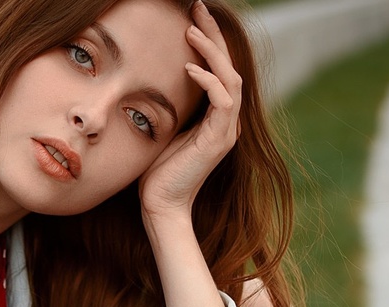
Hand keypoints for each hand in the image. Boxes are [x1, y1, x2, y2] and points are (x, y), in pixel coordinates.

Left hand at [138, 0, 242, 220]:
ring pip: (231, 79)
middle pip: (230, 66)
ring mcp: (226, 130)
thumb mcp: (164, 128)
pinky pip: (222, 101)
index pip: (219, 70)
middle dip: (214, 35)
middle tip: (198, 8)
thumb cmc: (156, 171)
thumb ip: (171, 106)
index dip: (209, 42)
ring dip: (212, 53)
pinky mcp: (218, 141)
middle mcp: (227, 121)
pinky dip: (208, 81)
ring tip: (192, 31)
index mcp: (216, 117)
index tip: (192, 17)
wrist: (161, 205)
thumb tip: (156, 80)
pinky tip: (189, 68)